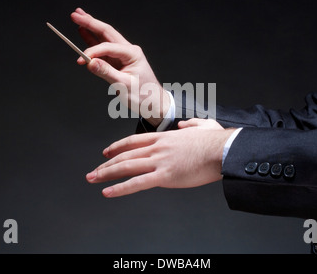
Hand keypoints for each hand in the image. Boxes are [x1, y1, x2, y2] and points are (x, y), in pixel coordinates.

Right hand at [70, 8, 169, 126]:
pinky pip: (103, 48)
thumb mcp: (124, 86)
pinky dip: (93, 40)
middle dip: (90, 22)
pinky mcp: (118, 61)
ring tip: (78, 17)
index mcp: (132, 54)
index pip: (108, 47)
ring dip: (91, 27)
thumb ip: (107, 73)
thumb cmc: (144, 96)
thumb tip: (90, 62)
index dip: (93, 51)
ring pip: (104, 37)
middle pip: (106, 32)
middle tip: (75, 15)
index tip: (80, 60)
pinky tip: (84, 32)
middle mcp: (128, 50)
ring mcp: (123, 55)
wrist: (154, 104)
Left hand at [86, 118, 235, 197]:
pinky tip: (108, 192)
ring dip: (106, 174)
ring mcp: (159, 161)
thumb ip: (190, 124)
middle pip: (125, 155)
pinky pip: (137, 183)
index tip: (107, 152)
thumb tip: (183, 124)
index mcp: (164, 137)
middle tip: (93, 171)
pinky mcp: (165, 176)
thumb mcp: (202, 125)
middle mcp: (157, 148)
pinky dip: (120, 188)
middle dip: (106, 164)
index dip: (117, 146)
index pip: (134, 141)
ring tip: (93, 179)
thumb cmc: (215, 140)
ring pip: (126, 167)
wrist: (223, 149)